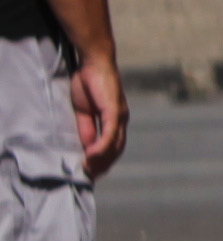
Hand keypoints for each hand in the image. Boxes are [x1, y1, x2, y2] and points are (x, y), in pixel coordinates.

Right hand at [64, 55, 121, 180]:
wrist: (94, 63)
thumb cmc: (88, 84)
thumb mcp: (83, 111)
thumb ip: (86, 129)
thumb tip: (86, 147)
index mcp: (114, 121)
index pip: (113, 147)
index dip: (104, 161)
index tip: (93, 173)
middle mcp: (121, 121)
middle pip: (116, 150)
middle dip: (103, 165)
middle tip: (90, 177)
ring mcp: (119, 116)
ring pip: (115, 145)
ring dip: (102, 159)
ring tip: (89, 170)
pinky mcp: (114, 110)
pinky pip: (110, 132)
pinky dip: (102, 145)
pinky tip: (92, 155)